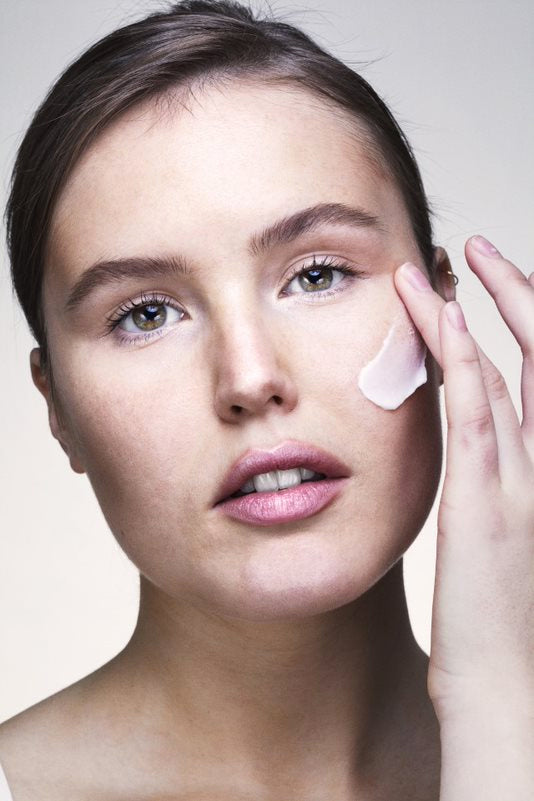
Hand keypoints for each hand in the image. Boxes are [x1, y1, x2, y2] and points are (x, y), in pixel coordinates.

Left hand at [394, 235, 533, 721]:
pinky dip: (460, 355)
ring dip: (471, 308)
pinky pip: (475, 406)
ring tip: (440, 264)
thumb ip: (494, 495)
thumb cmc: (502, 625)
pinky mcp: (486, 494)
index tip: (484, 290)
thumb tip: (474, 466)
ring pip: (501, 368)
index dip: (518, 326)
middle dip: (512, 294)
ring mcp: (520, 475)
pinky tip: (440, 315)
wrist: (510, 687)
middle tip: (478, 250)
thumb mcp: (502, 543)